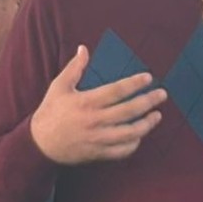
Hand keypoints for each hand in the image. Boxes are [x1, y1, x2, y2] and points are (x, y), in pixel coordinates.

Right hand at [30, 45, 166, 164]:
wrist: (40, 143)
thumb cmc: (50, 112)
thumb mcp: (59, 86)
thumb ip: (74, 68)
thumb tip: (83, 48)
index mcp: (87, 102)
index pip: (117, 91)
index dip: (135, 83)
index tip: (148, 78)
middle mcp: (95, 120)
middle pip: (129, 111)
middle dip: (148, 101)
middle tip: (162, 95)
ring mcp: (98, 139)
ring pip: (130, 133)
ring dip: (147, 124)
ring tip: (157, 116)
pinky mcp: (98, 153)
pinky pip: (122, 151)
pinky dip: (134, 144)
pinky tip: (140, 135)